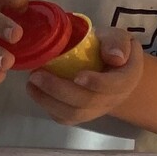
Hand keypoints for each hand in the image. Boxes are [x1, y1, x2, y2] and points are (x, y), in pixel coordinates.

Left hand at [28, 26, 144, 125]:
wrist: (111, 69)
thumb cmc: (111, 49)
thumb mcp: (117, 37)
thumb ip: (117, 42)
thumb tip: (115, 56)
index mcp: (125, 78)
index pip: (113, 86)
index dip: (96, 83)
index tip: (78, 76)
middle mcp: (111, 99)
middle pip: (87, 102)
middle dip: (59, 90)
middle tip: (37, 75)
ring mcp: (95, 110)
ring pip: (72, 114)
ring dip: (48, 101)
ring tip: (31, 83)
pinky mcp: (80, 114)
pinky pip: (64, 118)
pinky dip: (47, 106)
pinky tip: (34, 91)